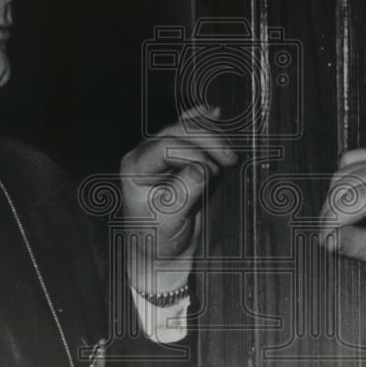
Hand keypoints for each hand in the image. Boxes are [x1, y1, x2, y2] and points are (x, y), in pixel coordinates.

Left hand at [120, 105, 237, 293]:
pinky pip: (189, 133)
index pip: (165, 146)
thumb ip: (183, 192)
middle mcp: (146, 156)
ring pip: (187, 129)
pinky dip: (202, 123)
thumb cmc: (157, 238)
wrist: (163, 253)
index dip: (191, 153)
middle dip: (207, 141)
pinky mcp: (179, 157)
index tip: (210, 172)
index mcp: (136, 168)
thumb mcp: (169, 219)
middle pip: (177, 132)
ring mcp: (162, 155)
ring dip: (212, 136)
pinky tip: (213, 113)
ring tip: (229, 154)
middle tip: (229, 158)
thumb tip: (201, 169)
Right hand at [319, 149, 365, 283]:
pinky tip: (349, 204)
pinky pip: (350, 163)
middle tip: (329, 238)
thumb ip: (360, 246)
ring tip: (341, 226)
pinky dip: (342, 183)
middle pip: (346, 185)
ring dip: (335, 200)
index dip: (334, 221)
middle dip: (332, 213)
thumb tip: (329, 239)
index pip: (356, 199)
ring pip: (344, 173)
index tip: (325, 240)